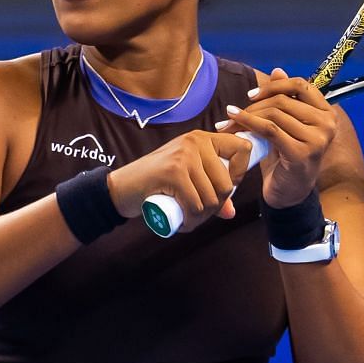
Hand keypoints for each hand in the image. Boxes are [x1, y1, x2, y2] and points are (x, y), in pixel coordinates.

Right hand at [104, 129, 257, 233]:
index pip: (242, 149)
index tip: (222, 189)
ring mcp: (184, 156)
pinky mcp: (173, 172)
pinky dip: (192, 221)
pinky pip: (196, 205)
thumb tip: (231, 213)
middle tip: (199, 213)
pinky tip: (183, 223)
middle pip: (227, 184)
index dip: (239, 175)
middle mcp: (196, 141)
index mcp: (203, 138)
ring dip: (202, 218)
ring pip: (211, 198)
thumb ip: (209, 191)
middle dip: (216, 206)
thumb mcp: (187, 181)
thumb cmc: (156, 185)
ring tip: (189, 219)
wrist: (121, 188)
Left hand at [216, 68, 335, 207]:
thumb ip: (285, 98)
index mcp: (327, 113)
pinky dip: (248, 124)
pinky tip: (233, 127)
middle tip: (231, 113)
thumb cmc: (286, 157)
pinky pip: (269, 130)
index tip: (251, 95)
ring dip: (246, 117)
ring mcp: (317, 139)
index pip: (300, 85)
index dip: (274, 86)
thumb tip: (277, 70)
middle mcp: (327, 124)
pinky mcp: (301, 153)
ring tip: (228, 123)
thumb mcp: (286, 125)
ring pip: (274, 114)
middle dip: (253, 105)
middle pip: (283, 100)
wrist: (288, 193)